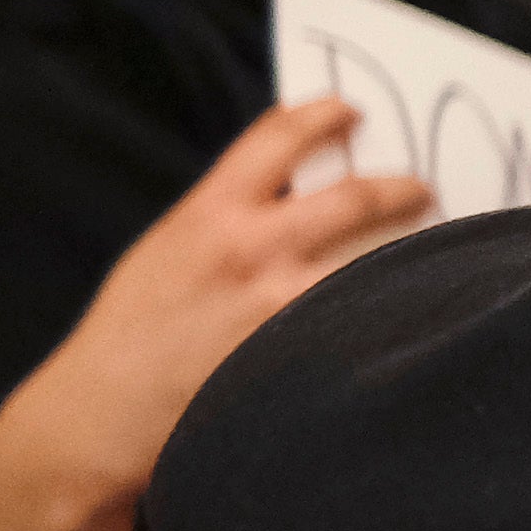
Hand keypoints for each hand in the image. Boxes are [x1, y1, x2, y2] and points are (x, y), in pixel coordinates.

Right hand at [0, 98, 432, 522]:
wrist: (98, 418)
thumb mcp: (168, 252)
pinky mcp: (304, 357)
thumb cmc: (132, 335)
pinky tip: (415, 314)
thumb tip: (294, 193)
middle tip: (422, 188)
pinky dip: (397, 310)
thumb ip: (226, 219)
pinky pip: (369, 322)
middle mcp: (251, 251)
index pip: (279, 138)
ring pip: (378, 260)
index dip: (325, 115)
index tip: (351, 112)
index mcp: (209, 215)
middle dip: (402, 186)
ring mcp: (282, 307)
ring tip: (433, 253)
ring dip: (415, 251)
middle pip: (356, 196)